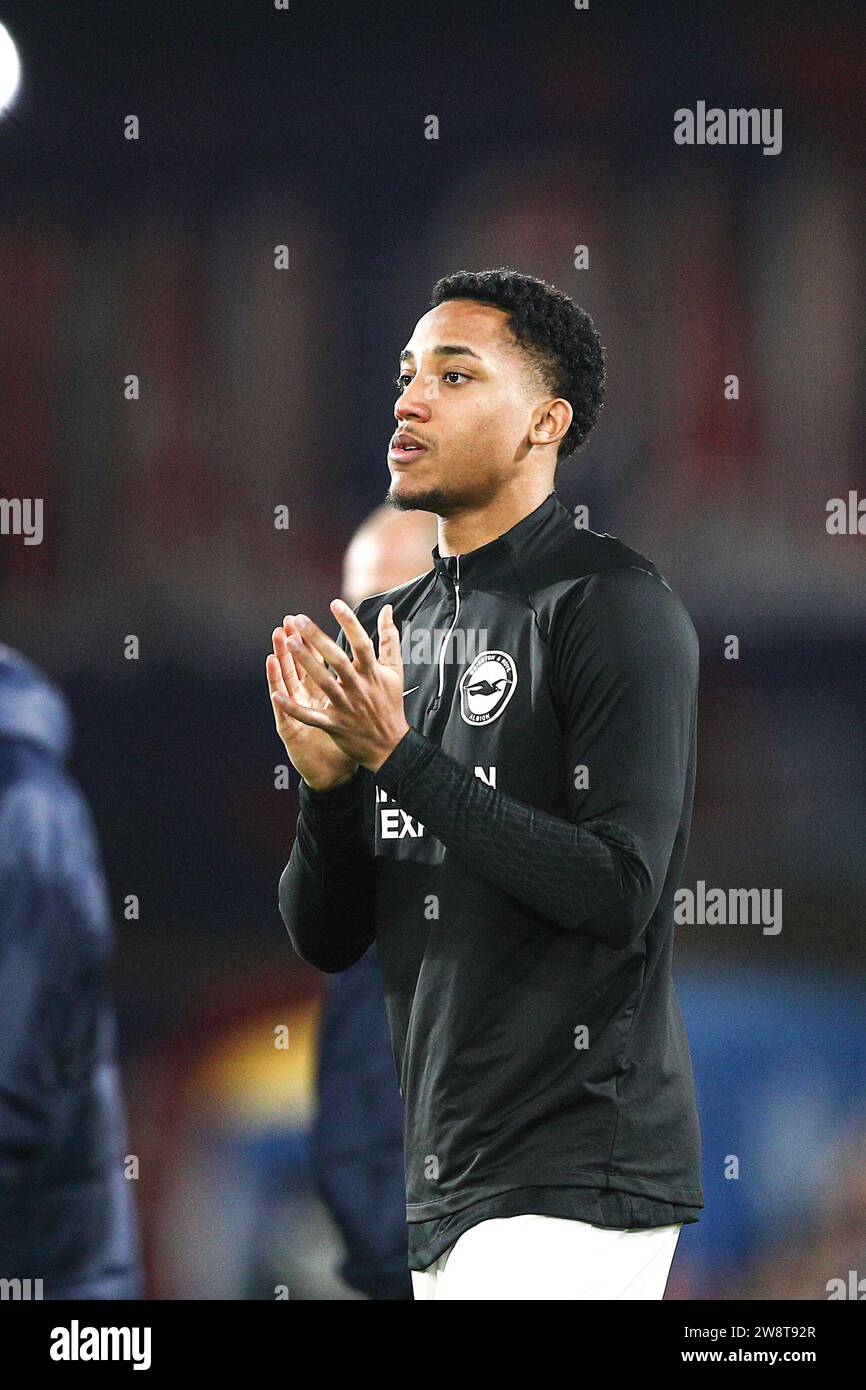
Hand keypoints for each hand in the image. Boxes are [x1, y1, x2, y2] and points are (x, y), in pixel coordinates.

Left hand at [270, 600, 409, 772]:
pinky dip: (293, 708)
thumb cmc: (391, 703)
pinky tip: (275, 695)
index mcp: (373, 672)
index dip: (349, 623)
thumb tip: (387, 610)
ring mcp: (345, 707)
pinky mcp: (334, 725)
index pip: (361, 643)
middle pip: (337, 659)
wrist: (390, 746)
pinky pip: (310, 717)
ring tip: (287, 643)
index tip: (335, 603)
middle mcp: (358, 687)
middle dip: (318, 639)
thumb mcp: (395, 670)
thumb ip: (390, 638)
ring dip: (305, 663)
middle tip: (299, 620)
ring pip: (323, 682)